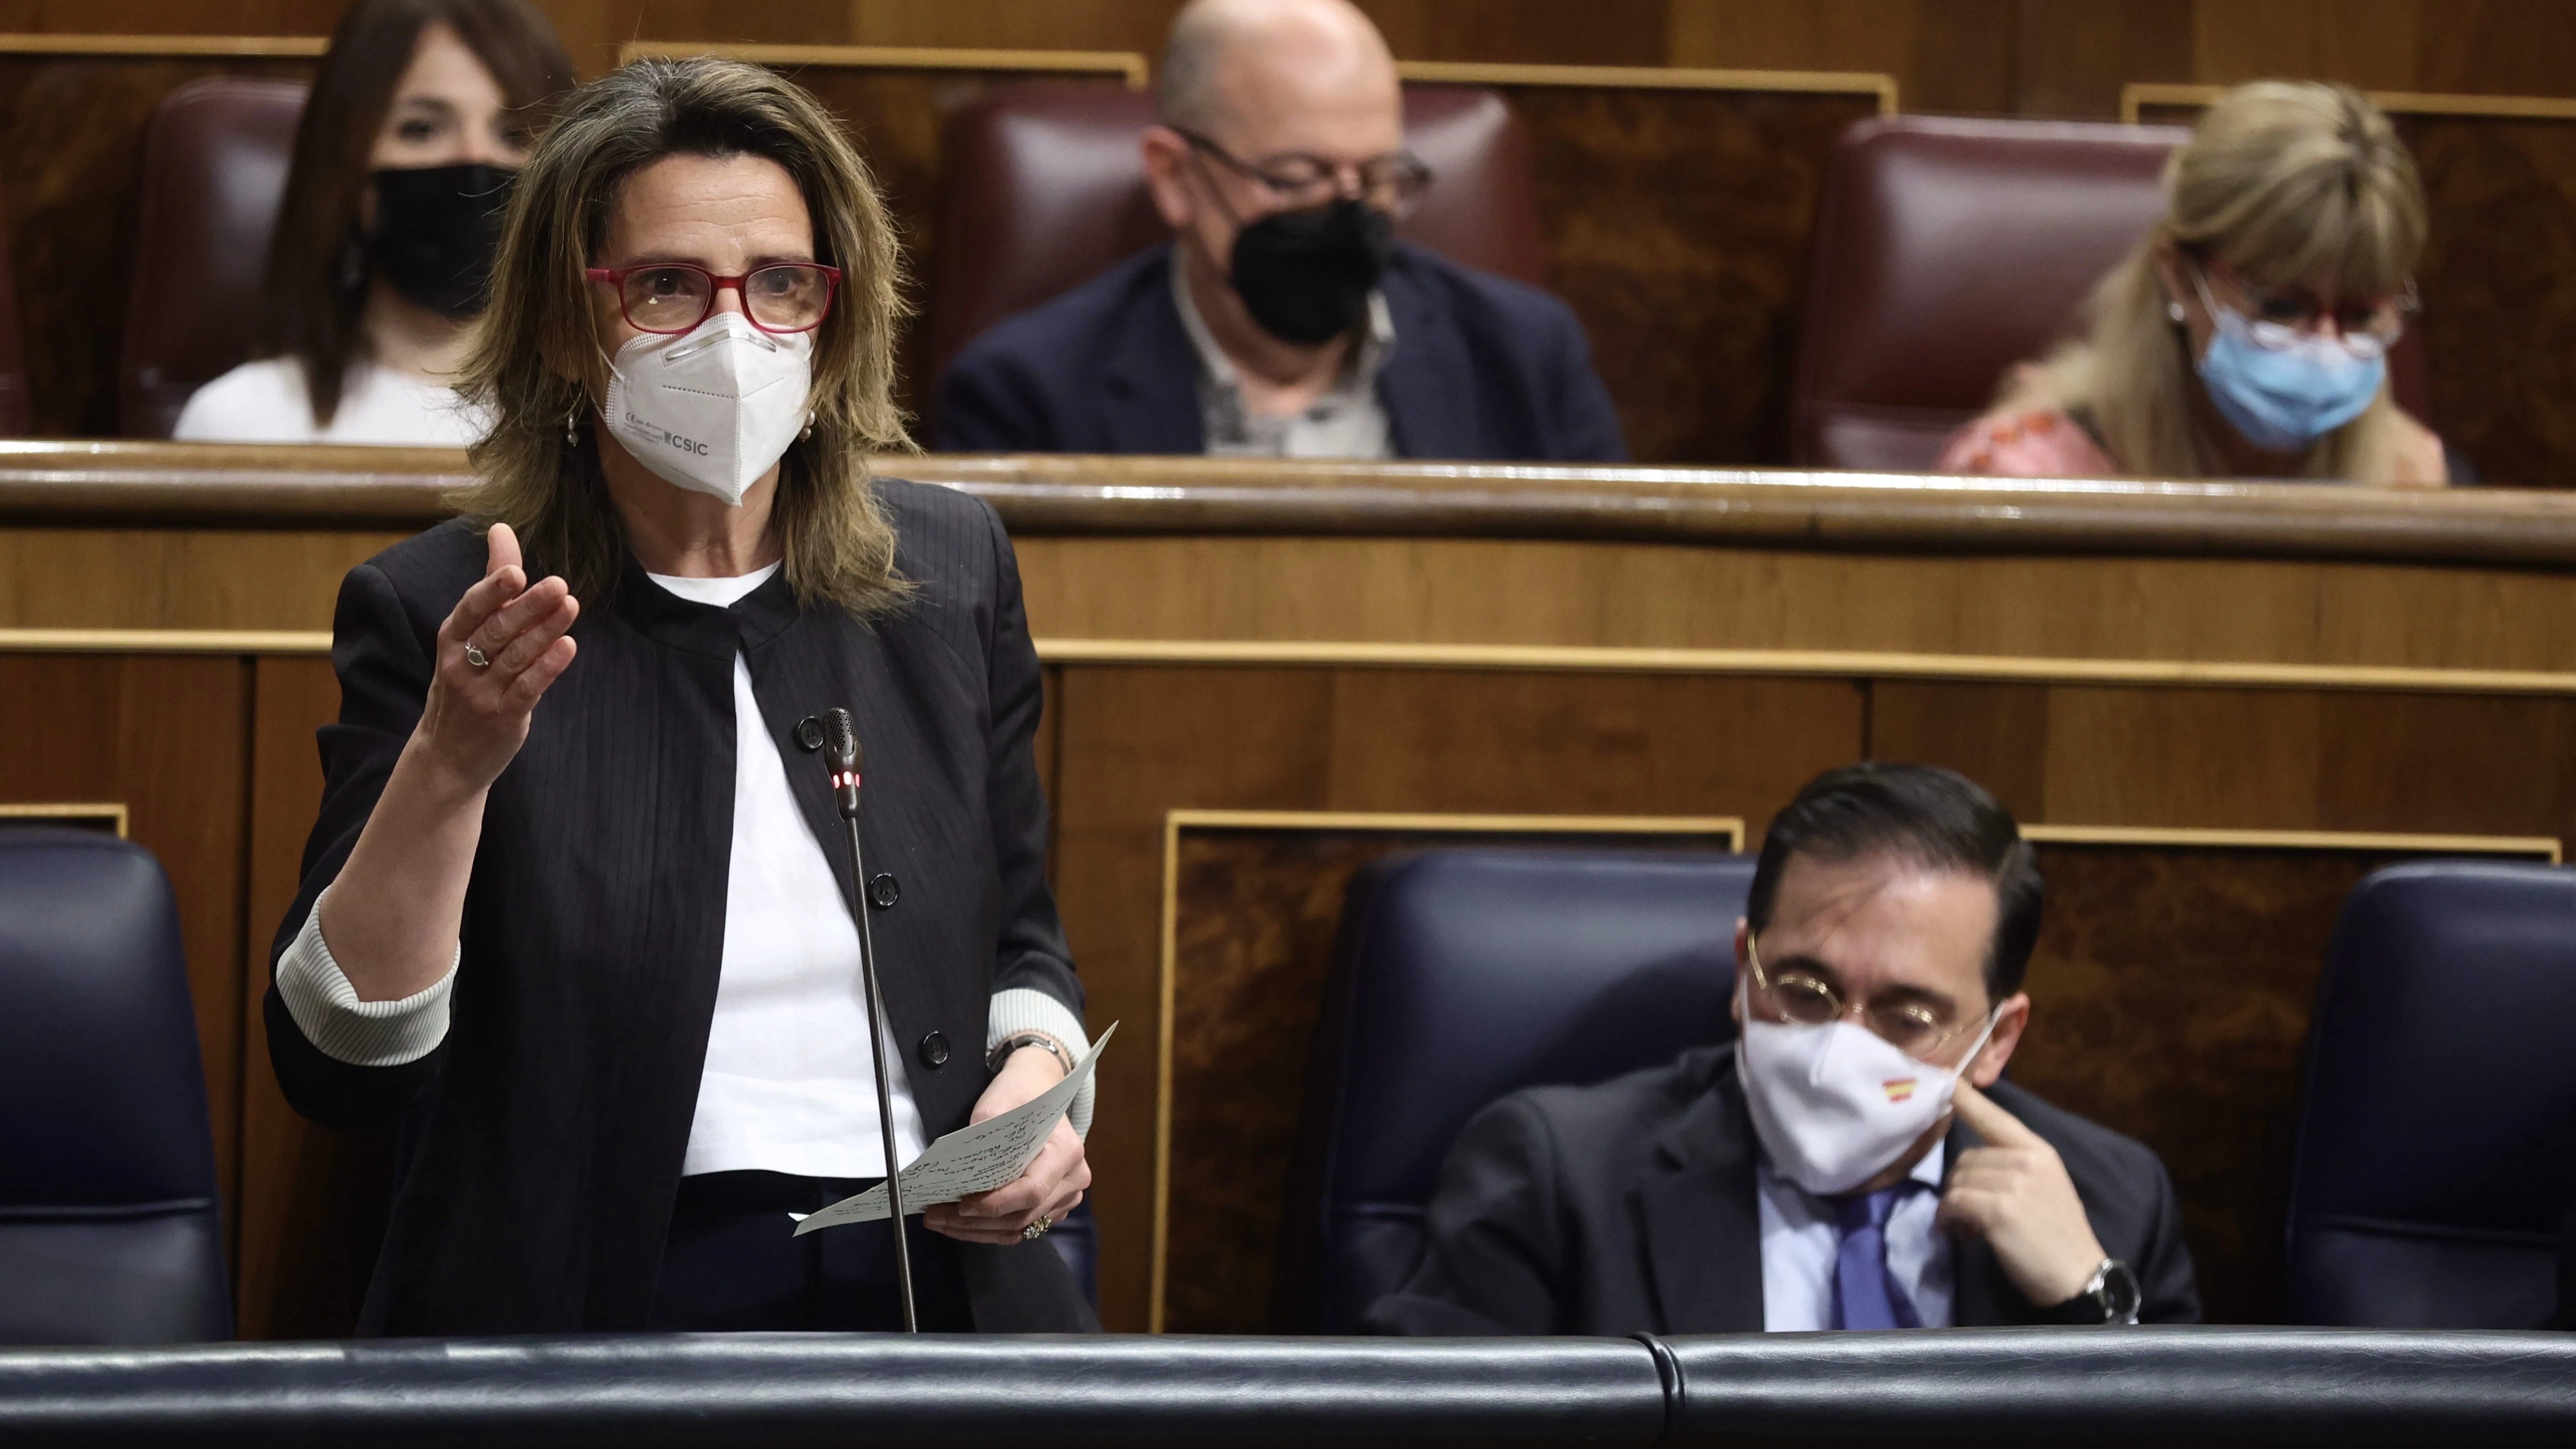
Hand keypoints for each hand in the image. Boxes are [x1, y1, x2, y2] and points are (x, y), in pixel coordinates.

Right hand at [414, 523, 578, 792]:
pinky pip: (527, 689)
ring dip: (544, 632)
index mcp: (451, 639)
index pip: (470, 610)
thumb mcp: (467, 635)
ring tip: (570, 607)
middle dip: (527, 607)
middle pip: (497, 631)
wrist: (447, 756)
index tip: (515, 570)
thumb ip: (492, 585)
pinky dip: (547, 668)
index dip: (491, 591)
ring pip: (515, 658)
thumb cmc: (464, 682)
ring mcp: (482, 693)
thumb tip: (501, 529)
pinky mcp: (504, 717)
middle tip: (558, 584)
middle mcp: (462, 664)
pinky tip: (568, 647)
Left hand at [924, 1046, 1088, 1245]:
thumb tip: (960, 1173)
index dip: (995, 1204)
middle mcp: (1073, 1179)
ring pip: (1020, 1228)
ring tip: (940, 1220)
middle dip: (975, 1222)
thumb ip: (983, 1137)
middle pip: (1023, 1216)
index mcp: (1065, 1152)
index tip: (961, 1205)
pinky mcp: (1054, 1206)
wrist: (1037, 1088)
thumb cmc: (1019, 1093)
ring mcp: (1066, 1196)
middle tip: (934, 1216)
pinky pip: (1021, 1227)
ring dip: (977, 1230)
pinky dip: (989, 1228)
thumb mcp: (996, 1104)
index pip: (1031, 1191)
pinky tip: (960, 1222)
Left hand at [1935, 1080, 2108, 1307]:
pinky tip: (1959, 1232)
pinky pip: (1953, 1203)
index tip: (1946, 1080)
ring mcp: (2013, 1184)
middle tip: (1969, 1212)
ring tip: (1966, 1225)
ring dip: (1953, 1204)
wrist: (2079, 1276)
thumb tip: (1974, 1163)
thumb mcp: (2047, 1186)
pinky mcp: (1998, 1210)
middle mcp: (2027, 1160)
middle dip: (1962, 1183)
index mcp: (2040, 1151)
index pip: (1997, 1118)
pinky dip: (1948, 1219)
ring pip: (1957, 1180)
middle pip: (1967, 1157)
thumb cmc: (2060, 1235)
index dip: (1968, 1100)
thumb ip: (2016, 1166)